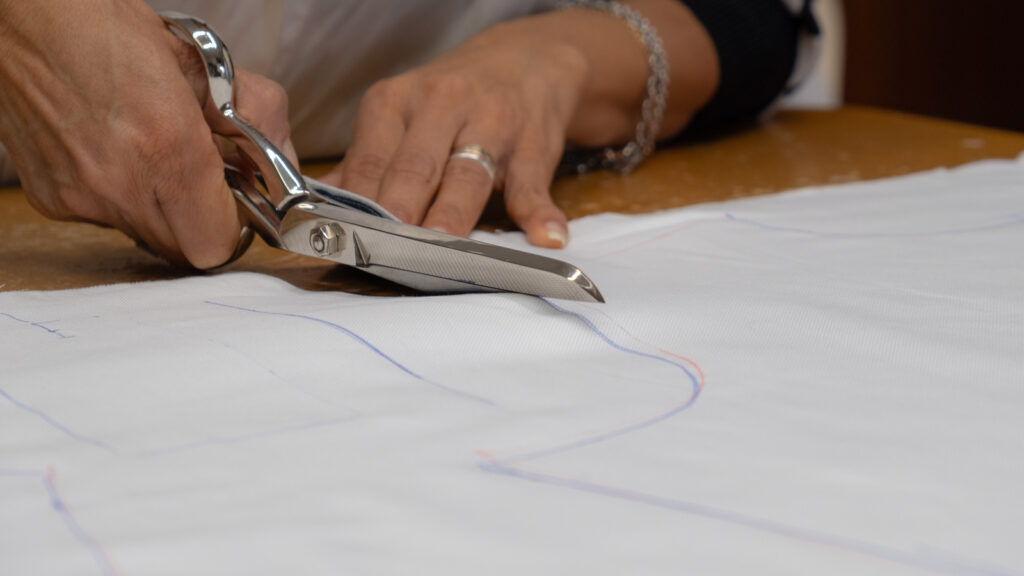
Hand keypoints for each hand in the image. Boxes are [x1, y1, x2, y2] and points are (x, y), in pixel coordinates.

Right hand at [0, 0, 295, 267]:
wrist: (20, 16)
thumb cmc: (109, 29)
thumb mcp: (206, 67)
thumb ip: (258, 119)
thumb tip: (288, 165)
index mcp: (168, 147)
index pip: (218, 244)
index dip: (235, 227)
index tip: (238, 201)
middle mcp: (119, 183)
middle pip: (185, 251)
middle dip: (204, 222)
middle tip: (203, 182)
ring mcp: (80, 197)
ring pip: (147, 236)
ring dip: (163, 207)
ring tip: (153, 154)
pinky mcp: (51, 199)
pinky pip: (106, 219)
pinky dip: (120, 195)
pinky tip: (114, 150)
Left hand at [322, 1, 717, 248]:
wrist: (523, 62)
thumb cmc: (449, 103)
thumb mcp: (400, 116)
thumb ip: (366, 162)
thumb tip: (323, 209)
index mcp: (395, 102)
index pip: (370, 162)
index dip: (359, 208)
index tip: (349, 245)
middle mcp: (440, 104)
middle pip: (415, 168)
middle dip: (400, 214)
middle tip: (388, 255)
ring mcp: (491, 121)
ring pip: (467, 175)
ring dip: (455, 215)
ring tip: (445, 250)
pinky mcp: (533, 143)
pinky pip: (532, 181)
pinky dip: (539, 211)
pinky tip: (545, 236)